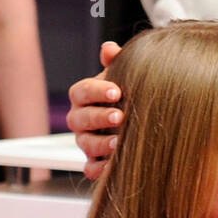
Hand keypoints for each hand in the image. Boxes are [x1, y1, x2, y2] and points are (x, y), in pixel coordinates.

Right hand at [66, 40, 123, 179]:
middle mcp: (79, 119)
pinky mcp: (93, 161)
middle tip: (120, 117)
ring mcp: (85, 141)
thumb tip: (109, 48)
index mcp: (84, 95)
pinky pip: (89, 169)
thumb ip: (116, 61)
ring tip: (120, 143)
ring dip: (100, 144)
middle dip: (99, 118)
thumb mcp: (124, 74)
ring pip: (84, 144)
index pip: (81, 91)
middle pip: (79, 119)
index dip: (97, 91)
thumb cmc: (126, 91)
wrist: (138, 115)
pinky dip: (99, 169)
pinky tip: (114, 166)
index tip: (117, 91)